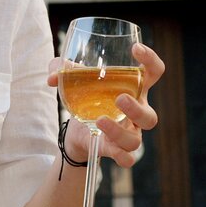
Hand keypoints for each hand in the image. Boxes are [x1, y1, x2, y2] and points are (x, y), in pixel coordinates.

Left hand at [47, 43, 164, 166]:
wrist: (75, 128)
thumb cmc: (84, 94)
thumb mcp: (73, 78)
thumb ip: (62, 70)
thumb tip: (52, 77)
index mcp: (132, 87)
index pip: (153, 72)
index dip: (150, 59)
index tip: (135, 48)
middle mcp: (136, 111)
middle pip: (150, 115)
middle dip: (136, 108)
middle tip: (120, 98)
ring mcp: (128, 132)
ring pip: (136, 139)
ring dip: (119, 131)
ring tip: (99, 119)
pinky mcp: (115, 149)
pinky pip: (127, 158)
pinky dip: (120, 155)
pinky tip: (106, 144)